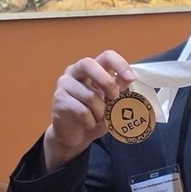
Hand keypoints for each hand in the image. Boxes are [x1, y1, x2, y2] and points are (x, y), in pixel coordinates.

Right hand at [43, 50, 134, 171]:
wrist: (74, 135)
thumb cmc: (94, 116)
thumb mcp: (111, 103)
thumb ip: (118, 90)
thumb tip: (128, 79)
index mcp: (91, 68)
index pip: (106, 56)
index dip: (119, 64)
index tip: (131, 78)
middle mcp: (74, 71)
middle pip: (88, 64)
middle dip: (106, 82)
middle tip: (114, 98)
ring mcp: (64, 84)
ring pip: (89, 95)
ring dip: (101, 111)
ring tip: (100, 118)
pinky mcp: (59, 100)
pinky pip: (82, 110)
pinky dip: (91, 121)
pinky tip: (89, 124)